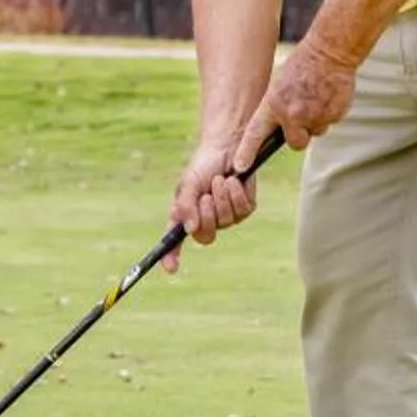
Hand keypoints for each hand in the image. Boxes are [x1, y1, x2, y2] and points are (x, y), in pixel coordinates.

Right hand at [161, 138, 262, 269]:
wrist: (226, 147)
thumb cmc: (202, 165)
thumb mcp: (188, 182)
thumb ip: (186, 205)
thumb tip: (189, 230)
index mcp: (186, 216)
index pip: (174, 242)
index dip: (171, 257)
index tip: (171, 269)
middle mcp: (205, 220)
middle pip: (206, 236)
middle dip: (207, 215)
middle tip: (206, 195)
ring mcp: (226, 217)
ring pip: (226, 221)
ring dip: (223, 198)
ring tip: (220, 180)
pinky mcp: (245, 209)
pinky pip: (242, 211)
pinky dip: (237, 193)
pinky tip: (234, 180)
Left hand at [249, 38, 358, 151]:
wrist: (329, 52)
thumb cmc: (303, 65)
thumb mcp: (280, 85)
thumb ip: (279, 109)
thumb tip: (283, 129)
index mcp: (273, 104)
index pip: (255, 134)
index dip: (246, 152)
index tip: (240, 167)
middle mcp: (292, 115)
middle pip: (296, 143)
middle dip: (300, 134)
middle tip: (303, 115)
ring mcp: (314, 117)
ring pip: (316, 131)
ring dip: (317, 121)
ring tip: (316, 97)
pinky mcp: (333, 116)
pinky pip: (330, 122)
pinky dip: (330, 113)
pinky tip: (328, 95)